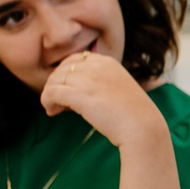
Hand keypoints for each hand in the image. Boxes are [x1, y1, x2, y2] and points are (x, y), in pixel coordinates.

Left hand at [38, 51, 164, 148]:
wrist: (143, 128)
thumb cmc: (133, 114)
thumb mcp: (118, 88)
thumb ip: (98, 82)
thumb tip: (73, 90)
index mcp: (106, 61)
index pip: (74, 60)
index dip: (65, 75)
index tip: (66, 90)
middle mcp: (96, 66)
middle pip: (61, 70)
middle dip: (56, 85)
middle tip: (57, 102)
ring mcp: (88, 79)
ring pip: (54, 80)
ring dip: (49, 95)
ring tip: (54, 109)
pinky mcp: (80, 95)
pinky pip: (51, 92)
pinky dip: (46, 101)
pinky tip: (52, 111)